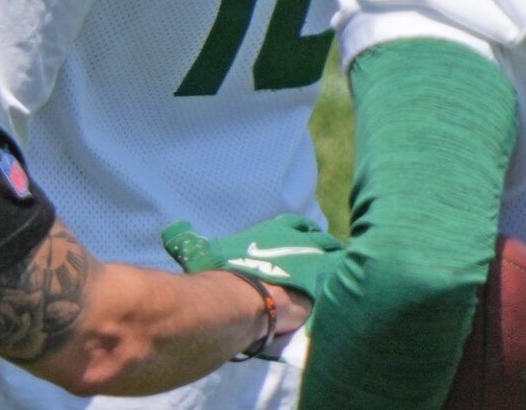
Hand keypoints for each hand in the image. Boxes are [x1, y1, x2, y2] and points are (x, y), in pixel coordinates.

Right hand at [162, 214, 343, 304]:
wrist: (246, 300)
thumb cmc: (224, 273)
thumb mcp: (202, 252)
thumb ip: (188, 240)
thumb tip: (171, 232)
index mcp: (275, 230)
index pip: (297, 225)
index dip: (304, 232)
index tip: (309, 237)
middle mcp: (298, 242)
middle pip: (321, 239)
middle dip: (326, 247)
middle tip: (330, 256)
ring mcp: (316, 264)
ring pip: (337, 258)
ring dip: (341, 264)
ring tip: (346, 275)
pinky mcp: (327, 287)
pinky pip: (346, 281)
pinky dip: (350, 284)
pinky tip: (354, 293)